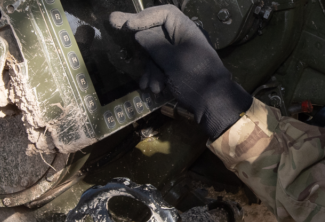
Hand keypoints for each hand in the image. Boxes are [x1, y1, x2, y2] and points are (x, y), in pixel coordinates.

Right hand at [110, 5, 251, 138]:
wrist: (214, 105)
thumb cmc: (194, 78)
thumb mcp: (171, 61)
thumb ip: (153, 44)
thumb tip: (138, 33)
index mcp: (186, 30)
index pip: (164, 13)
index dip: (145, 16)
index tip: (128, 25)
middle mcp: (183, 39)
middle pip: (156, 31)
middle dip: (139, 40)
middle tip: (111, 23)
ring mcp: (181, 54)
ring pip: (156, 52)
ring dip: (150, 69)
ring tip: (149, 85)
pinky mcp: (179, 70)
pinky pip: (162, 66)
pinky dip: (155, 76)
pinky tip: (151, 89)